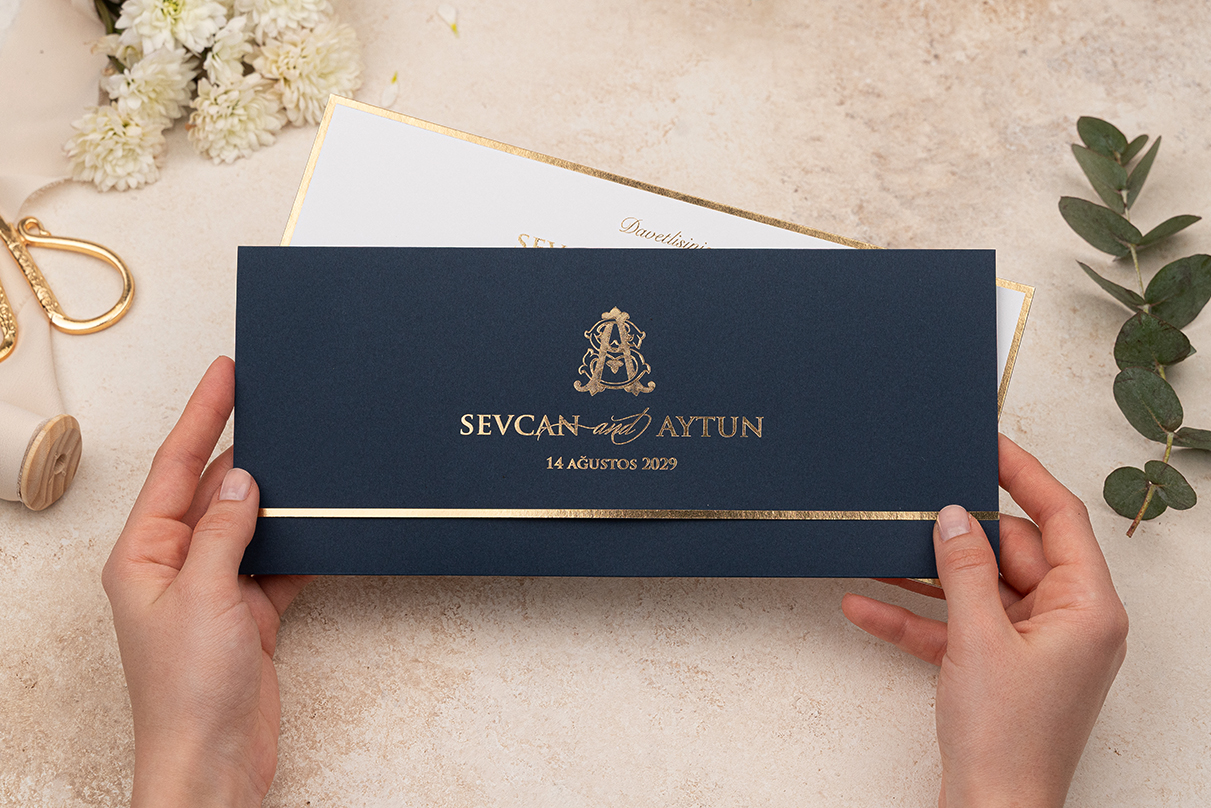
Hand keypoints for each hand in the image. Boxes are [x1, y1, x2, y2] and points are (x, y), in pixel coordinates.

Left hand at [103, 357, 312, 807]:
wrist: (217, 760)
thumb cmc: (187, 691)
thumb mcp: (203, 595)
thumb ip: (225, 530)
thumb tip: (243, 479)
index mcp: (144, 554)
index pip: (177, 466)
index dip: (203, 414)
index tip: (226, 373)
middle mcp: (176, 565)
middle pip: (214, 490)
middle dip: (244, 451)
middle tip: (274, 405)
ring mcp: (214, 589)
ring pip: (250, 524)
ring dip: (277, 500)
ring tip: (304, 460)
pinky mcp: (250, 612)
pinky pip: (277, 561)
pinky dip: (300, 545)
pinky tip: (322, 526)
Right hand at [842, 434, 1128, 807]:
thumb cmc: (1007, 739)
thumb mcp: (979, 639)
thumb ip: (964, 569)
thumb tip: (955, 515)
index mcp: (1087, 608)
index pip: (1059, 518)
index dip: (1023, 475)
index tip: (986, 444)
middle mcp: (1067, 623)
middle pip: (1010, 553)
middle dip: (958, 535)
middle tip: (913, 502)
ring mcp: (1032, 647)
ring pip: (976, 589)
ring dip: (926, 575)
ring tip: (878, 546)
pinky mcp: (998, 670)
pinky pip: (955, 628)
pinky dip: (915, 617)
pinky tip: (864, 604)